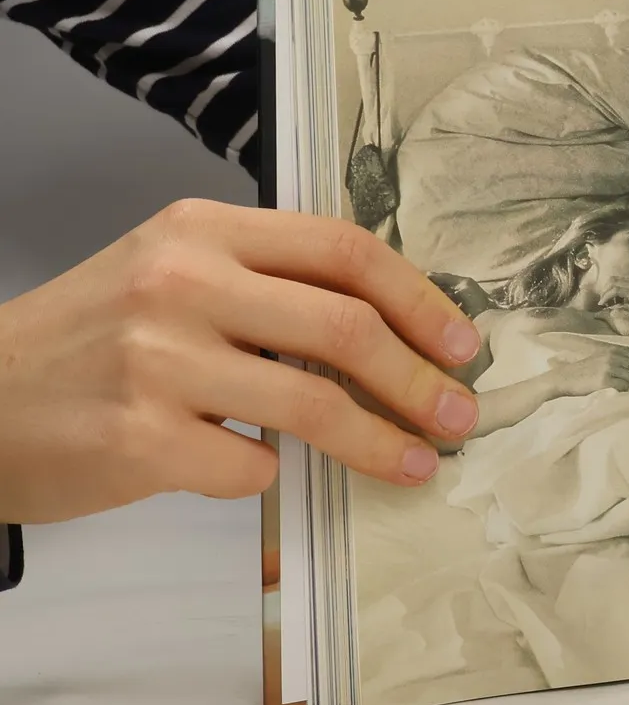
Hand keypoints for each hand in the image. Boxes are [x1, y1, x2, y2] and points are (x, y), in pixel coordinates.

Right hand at [0, 200, 485, 522]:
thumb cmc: (90, 340)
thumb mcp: (172, 272)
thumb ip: (269, 282)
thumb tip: (393, 326)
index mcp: (205, 229)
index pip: (344, 250)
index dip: (419, 299)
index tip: (462, 342)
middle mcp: (183, 282)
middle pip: (344, 327)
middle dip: (418, 379)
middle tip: (459, 413)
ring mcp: (158, 361)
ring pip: (312, 404)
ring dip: (381, 442)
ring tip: (419, 462)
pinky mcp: (136, 439)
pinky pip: (247, 464)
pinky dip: (270, 474)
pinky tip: (263, 472)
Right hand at [542, 336, 628, 394]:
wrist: (563, 378)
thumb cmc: (582, 370)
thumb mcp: (600, 357)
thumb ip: (616, 356)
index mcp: (612, 350)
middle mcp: (612, 357)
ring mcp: (609, 369)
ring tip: (621, 387)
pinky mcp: (605, 382)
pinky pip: (624, 387)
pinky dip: (623, 390)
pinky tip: (615, 391)